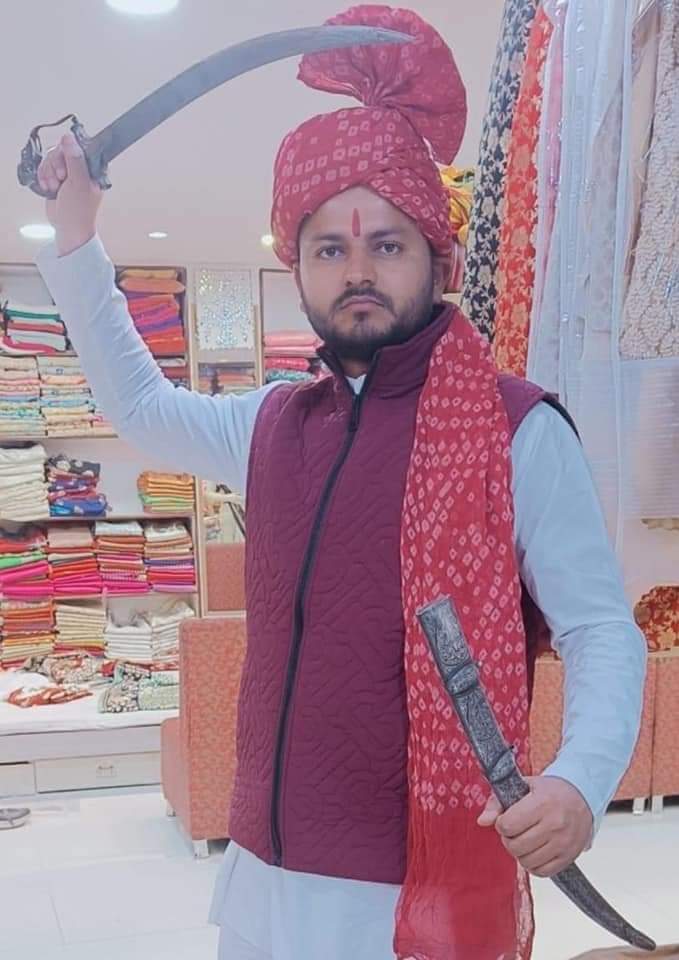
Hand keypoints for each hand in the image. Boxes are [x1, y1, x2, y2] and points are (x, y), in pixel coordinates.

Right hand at [37, 132, 101, 255]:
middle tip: (60, 178)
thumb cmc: (79, 212)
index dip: (69, 152)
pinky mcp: (56, 179)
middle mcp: (81, 169)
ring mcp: (68, 174)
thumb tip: (69, 139)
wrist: (68, 229)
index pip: (79, 147)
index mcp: (93, 169)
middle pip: (62, 150)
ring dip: (49, 172)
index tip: (66, 163)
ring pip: (52, 159)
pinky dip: (43, 176)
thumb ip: (75, 159)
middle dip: (56, 164)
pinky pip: (45, 168)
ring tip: (54, 185)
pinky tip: (48, 187)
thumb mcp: (79, 183)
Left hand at [477, 776, 592, 877]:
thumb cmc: (550, 791)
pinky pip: (543, 872)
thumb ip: (498, 802)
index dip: (501, 824)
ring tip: (524, 840)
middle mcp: (555, 824)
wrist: (582, 796)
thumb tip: (482, 821)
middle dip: (508, 839)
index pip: (508, 825)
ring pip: (527, 862)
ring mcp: (563, 843)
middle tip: (513, 831)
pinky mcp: (569, 857)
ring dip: (519, 853)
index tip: (506, 819)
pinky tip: (534, 851)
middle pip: (516, 846)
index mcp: (542, 803)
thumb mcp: (523, 786)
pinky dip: (533, 865)